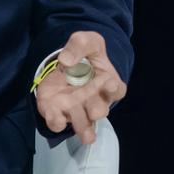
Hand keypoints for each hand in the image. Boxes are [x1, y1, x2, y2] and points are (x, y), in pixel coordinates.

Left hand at [35, 30, 127, 144]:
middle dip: (96, 110)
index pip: (117, 90)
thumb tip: (66, 61)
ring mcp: (76, 108)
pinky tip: (56, 119)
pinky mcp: (57, 111)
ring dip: (81, 126)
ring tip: (83, 132)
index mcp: (108, 82)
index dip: (113, 89)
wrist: (65, 62)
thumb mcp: (85, 41)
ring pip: (82, 123)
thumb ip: (79, 45)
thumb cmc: (84, 54)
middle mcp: (95, 100)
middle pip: (99, 110)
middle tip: (93, 109)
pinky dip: (56, 122)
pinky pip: (58, 123)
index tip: (108, 83)